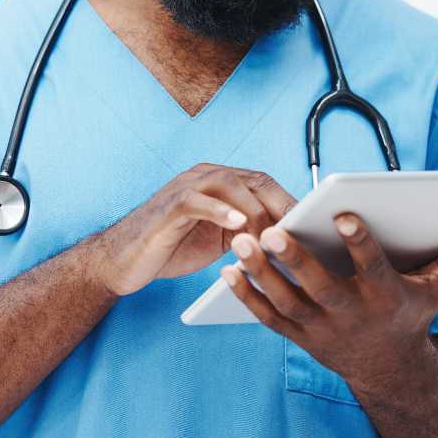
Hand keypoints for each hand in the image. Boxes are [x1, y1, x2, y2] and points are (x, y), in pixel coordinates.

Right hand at [89, 164, 297, 296]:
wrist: (122, 260)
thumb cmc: (171, 248)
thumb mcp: (218, 239)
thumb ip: (247, 232)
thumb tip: (290, 244)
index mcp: (218, 184)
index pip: (263, 183)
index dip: (290, 201)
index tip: (315, 226)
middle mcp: (203, 177)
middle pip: (252, 178)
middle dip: (280, 203)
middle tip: (302, 231)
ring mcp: (184, 187)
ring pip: (229, 184)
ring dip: (255, 210)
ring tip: (271, 236)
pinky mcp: (167, 206)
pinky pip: (196, 201)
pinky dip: (220, 211)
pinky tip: (238, 226)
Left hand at [221, 211, 437, 387]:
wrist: (392, 371)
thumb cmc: (412, 314)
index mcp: (385, 297)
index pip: (372, 266)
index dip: (359, 241)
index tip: (343, 214)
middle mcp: (351, 315)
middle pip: (318, 286)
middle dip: (294, 259)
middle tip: (271, 230)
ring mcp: (321, 329)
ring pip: (285, 301)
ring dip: (260, 272)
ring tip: (239, 241)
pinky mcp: (298, 336)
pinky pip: (267, 317)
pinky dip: (246, 295)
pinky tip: (226, 271)